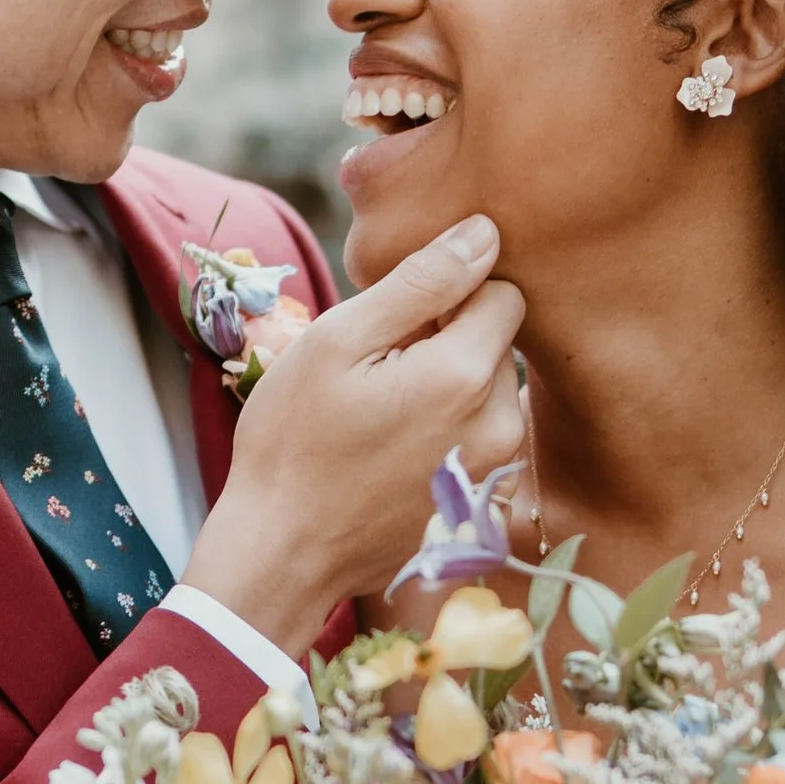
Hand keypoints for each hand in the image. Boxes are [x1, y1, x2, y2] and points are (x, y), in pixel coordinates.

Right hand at [182, 218, 524, 652]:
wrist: (282, 551)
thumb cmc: (293, 440)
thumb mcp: (339, 340)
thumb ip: (421, 280)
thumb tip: (486, 232)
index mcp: (465, 375)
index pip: (502, 291)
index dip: (448, 294)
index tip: (396, 323)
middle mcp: (500, 425)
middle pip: (500, 344)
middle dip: (451, 342)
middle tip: (380, 372)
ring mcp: (497, 473)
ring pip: (493, 392)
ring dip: (452, 389)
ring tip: (385, 416)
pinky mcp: (485, 507)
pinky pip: (484, 441)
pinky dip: (451, 435)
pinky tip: (397, 455)